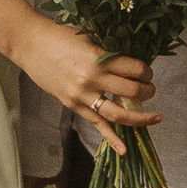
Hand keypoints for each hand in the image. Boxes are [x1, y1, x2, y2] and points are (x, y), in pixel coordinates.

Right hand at [25, 21, 157, 155]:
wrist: (32, 45)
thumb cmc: (61, 37)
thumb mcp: (90, 39)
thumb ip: (110, 54)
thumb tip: (133, 67)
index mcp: (98, 58)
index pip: (135, 69)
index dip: (147, 72)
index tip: (147, 72)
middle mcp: (92, 79)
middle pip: (131, 91)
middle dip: (147, 91)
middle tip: (150, 89)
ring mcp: (82, 96)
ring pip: (118, 113)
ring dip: (140, 117)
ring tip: (154, 117)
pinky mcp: (74, 106)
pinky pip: (97, 125)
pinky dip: (112, 138)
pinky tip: (124, 150)